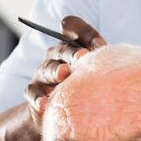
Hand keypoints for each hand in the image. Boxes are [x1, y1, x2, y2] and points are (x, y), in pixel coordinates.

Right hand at [23, 14, 106, 129]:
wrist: (65, 113)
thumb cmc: (86, 88)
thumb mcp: (96, 72)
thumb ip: (103, 61)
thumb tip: (108, 55)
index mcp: (72, 46)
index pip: (73, 28)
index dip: (85, 32)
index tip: (100, 45)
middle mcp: (56, 56)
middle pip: (62, 49)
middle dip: (72, 52)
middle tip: (82, 57)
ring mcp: (43, 73)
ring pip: (47, 68)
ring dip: (55, 71)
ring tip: (63, 74)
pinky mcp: (35, 92)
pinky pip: (32, 92)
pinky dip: (37, 98)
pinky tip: (43, 103)